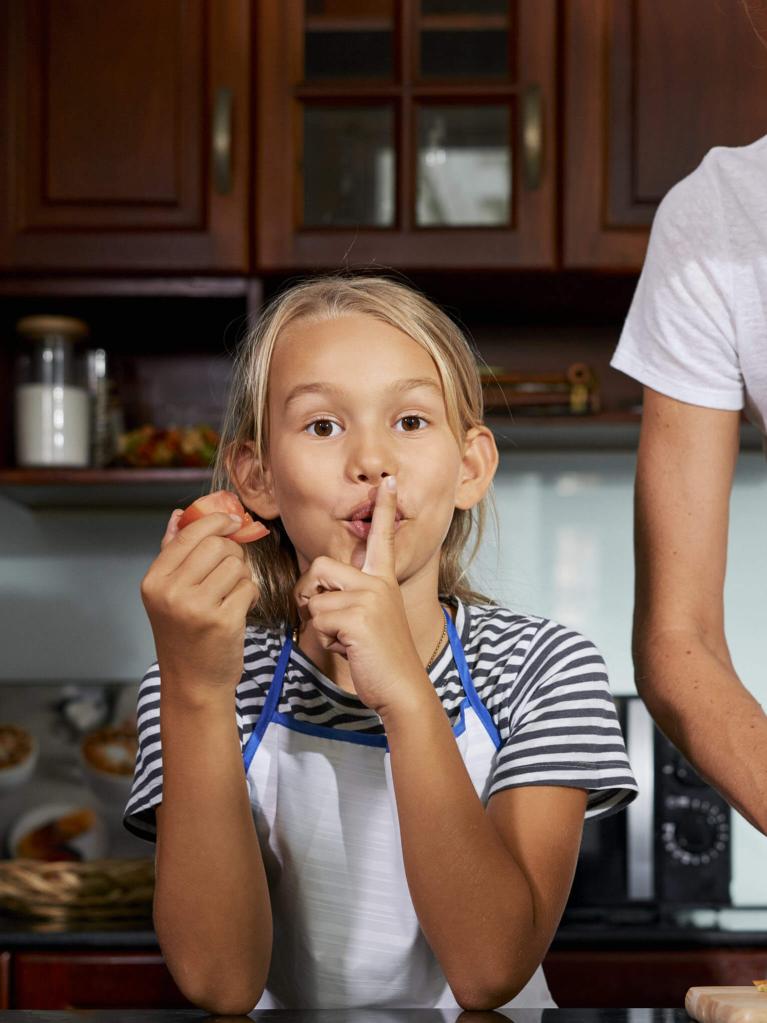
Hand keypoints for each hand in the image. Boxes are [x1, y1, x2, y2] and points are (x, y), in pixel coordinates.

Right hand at [140, 508, 259, 702]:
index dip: (215, 521)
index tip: (231, 520)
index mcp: (154, 581)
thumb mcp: (166, 594)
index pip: (188, 534)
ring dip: (242, 575)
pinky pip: (249, 587)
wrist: (193, 682)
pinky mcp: (224, 621)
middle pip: (217, 545)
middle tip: (231, 567)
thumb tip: (179, 514)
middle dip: (232, 551)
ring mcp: (197, 607)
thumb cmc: (183, 634)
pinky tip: (238, 609)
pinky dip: (249, 595)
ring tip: (231, 593)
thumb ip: (172, 552)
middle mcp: (171, 592)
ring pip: (236, 565)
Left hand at [293, 476, 427, 715]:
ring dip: (321, 625)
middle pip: (320, 566)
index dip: (383, 508)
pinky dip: (326, 640)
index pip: (382, 537)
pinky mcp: (358, 616)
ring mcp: (370, 597)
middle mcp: (378, 582)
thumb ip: (349, 598)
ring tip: (347, 639)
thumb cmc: (381, 658)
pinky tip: (350, 649)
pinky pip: (319, 620)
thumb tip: (315, 596)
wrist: (402, 688)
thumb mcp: (369, 618)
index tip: (388, 481)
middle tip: (327, 619)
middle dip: (311, 593)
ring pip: (315, 599)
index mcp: (383, 579)